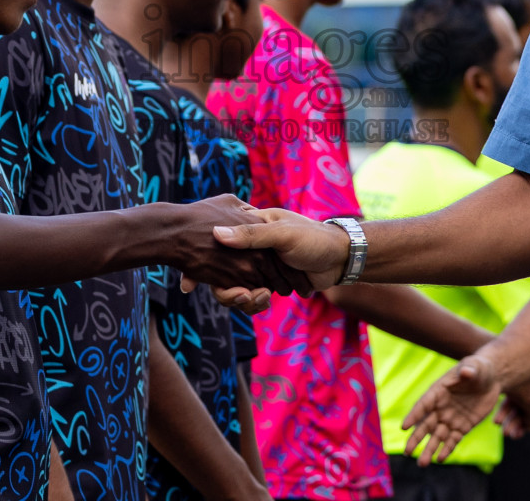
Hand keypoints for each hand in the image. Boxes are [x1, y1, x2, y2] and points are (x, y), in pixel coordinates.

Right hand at [203, 208, 350, 309]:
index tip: (189, 280)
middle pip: (222, 272)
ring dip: (242, 299)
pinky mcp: (268, 281)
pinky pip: (250, 296)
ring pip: (235, 288)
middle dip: (226, 290)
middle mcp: (251, 247)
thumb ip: (251, 234)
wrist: (340, 258)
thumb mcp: (282, 233)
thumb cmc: (313, 238)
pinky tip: (262, 300)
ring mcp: (258, 266)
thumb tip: (217, 234)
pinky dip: (253, 302)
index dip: (203, 263)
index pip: (218, 244)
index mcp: (251, 226)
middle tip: (239, 297)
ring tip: (261, 299)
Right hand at [400, 353, 503, 466]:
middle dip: (416, 438)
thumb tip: (466, 372)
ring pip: (438, 436)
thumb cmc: (478, 369)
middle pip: (426, 425)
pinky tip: (440, 459)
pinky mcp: (463, 427)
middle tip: (407, 452)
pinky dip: (447, 449)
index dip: (414, 415)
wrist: (490, 379)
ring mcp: (451, 418)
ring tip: (422, 464)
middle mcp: (441, 407)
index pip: (424, 404)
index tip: (404, 427)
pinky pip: (453, 440)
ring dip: (429, 449)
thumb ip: (469, 371)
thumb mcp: (475, 367)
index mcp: (439, 391)